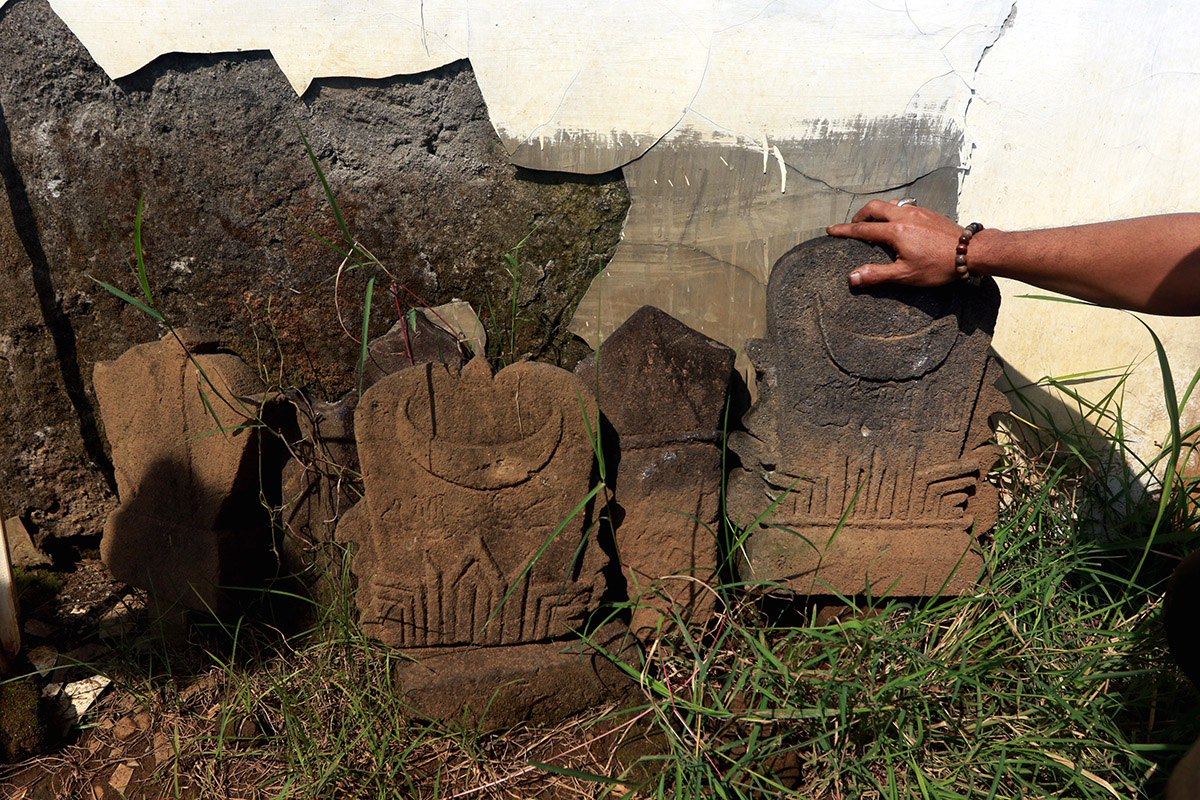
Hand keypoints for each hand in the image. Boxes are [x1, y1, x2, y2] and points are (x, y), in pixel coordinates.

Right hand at [826, 199, 964, 286]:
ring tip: (873, 224)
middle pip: (874, 208)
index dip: (844, 230)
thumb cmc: (939, 265)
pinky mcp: (928, 212)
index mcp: (896, 232)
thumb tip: (852, 277)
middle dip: (859, 216)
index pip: (863, 230)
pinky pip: (904, 205)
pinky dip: (893, 211)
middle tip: (853, 226)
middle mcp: (904, 216)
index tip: (831, 230)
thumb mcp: (905, 275)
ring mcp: (918, 211)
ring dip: (877, 212)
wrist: (971, 251)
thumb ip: (877, 275)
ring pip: (890, 204)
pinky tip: (898, 223)